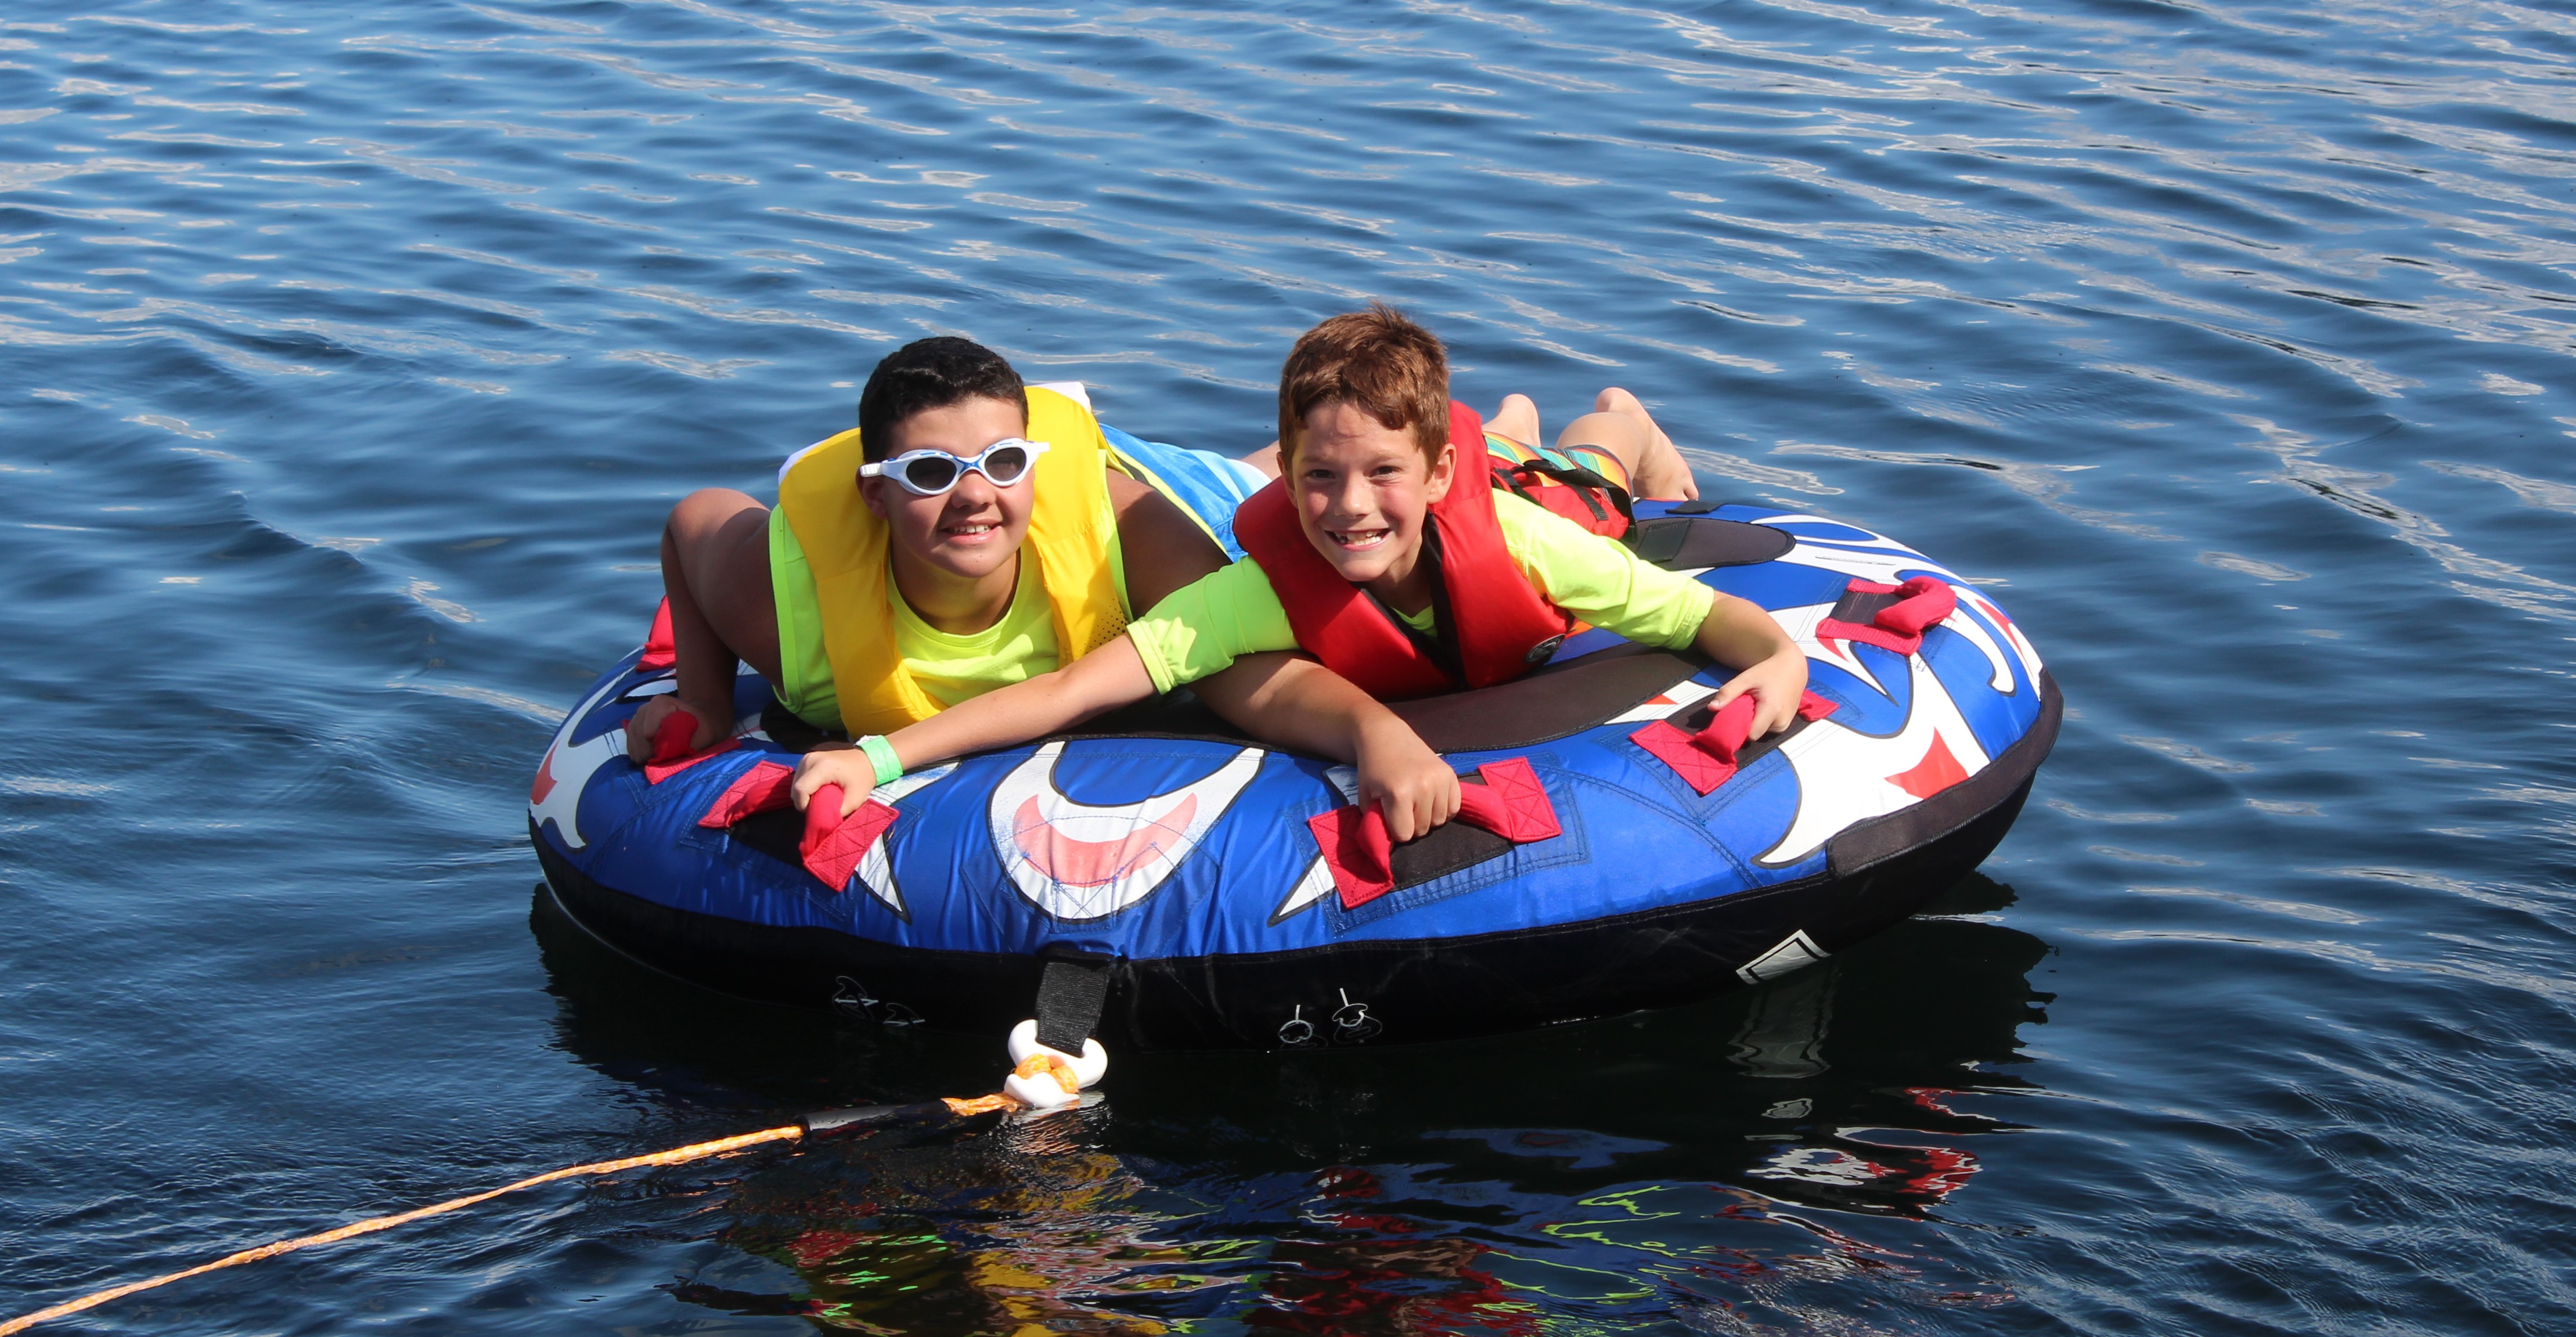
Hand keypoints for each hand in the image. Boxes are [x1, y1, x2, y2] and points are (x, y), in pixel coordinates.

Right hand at [624, 694, 726, 762]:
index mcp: (660, 704)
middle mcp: (644, 709)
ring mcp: (636, 720)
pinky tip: (655, 758)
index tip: (675, 751)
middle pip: (638, 740)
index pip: (648, 733)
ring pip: (633, 745)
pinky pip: (631, 748)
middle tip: (670, 758)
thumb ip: (683, 743)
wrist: (701, 723)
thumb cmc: (704, 729)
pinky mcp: (632, 731)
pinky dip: (642, 757)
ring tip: (664, 758)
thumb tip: (661, 757)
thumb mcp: (702, 735)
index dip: (659, 747)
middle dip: (652, 754)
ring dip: (647, 757)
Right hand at [791, 744, 873, 817]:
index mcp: (822, 767)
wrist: (867, 759)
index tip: (817, 811)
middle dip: (804, 802)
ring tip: (820, 797)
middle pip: (795, 788)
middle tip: (820, 806)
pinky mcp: (807, 758)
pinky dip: (805, 787)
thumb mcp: (854, 800)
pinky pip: (798, 778)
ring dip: (804, 795)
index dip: (804, 805)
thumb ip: (835, 812)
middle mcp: (811, 759)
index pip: (800, 790)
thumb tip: (820, 821)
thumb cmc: (863, 778)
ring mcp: (807, 757)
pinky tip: (818, 789)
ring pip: (795, 783)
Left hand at [1353, 716, 1458, 843]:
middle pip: (1423, 829)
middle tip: (1402, 808)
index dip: (1395, 830)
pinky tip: (1430, 800)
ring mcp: (1440, 780)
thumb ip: (1377, 822)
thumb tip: (1391, 844)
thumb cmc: (1373, 769)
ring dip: (1427, 818)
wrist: (1387, 737)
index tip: (1389, 817)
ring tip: (1415, 803)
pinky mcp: (1451, 775)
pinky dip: (1443, 809)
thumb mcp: (1366, 797)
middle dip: (1411, 825)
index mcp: (1400, 793)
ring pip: (1440, 821)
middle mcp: (1424, 787)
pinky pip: (1454, 808)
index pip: (1405, 834)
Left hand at [1709, 645, 1808, 739]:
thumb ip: (1728, 692)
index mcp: (1771, 709)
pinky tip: (1763, 707)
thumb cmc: (1768, 671)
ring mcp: (1786, 724)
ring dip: (1754, 722)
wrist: (1793, 668)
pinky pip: (1768, 729)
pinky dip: (1762, 721)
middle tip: (1744, 706)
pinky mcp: (1787, 724)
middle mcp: (1781, 721)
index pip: (1750, 735)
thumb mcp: (1746, 678)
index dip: (1738, 729)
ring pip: (1761, 733)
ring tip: (1755, 704)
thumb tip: (1711, 708)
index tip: (1732, 717)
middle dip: (1745, 724)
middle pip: (1755, 735)